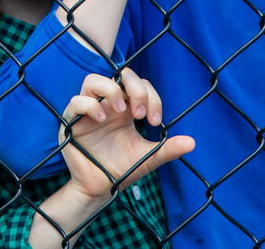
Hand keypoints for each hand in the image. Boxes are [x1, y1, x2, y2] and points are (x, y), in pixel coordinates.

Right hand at [59, 69, 194, 203]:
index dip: (150, 95)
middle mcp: (107, 104)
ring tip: (120, 110)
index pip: (138, 84)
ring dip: (111, 90)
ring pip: (92, 81)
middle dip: (135, 88)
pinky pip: (76, 102)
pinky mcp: (72, 122)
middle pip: (119, 75)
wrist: (100, 189)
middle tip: (140, 114)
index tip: (155, 120)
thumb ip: (167, 149)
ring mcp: (88, 111)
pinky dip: (90, 105)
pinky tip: (101, 118)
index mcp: (124, 108)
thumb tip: (192, 143)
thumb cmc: (121, 169)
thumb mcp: (148, 157)